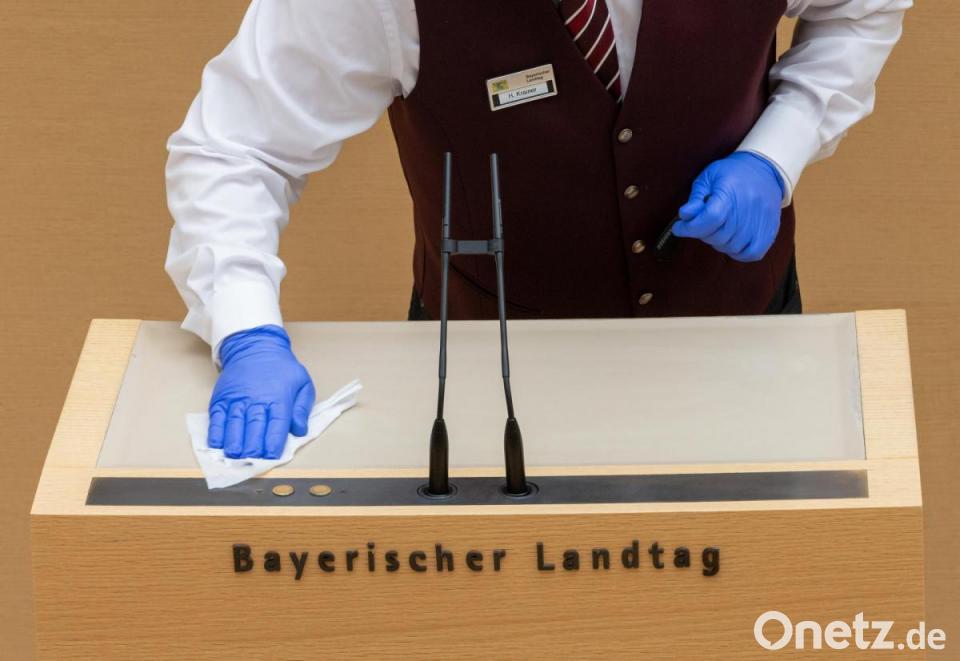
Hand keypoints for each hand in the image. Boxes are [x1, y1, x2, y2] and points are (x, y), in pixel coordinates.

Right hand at [208, 325, 315, 459]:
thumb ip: (302, 408)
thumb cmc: (281, 369)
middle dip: (252, 446)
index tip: (271, 455)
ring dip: (233, 442)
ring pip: (234, 423)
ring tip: (233, 457)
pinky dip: (216, 431)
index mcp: (278, 398)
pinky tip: (216, 444)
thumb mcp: (302, 382)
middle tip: (251, 460)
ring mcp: (236, 398)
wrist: (254, 347)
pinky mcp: (222, 398)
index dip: (273, 441)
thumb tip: (299, 430)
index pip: (276, 424)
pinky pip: (217, 417)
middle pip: (254, 426)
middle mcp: (256, 399)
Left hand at [673, 152, 785, 261]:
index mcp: (730, 193)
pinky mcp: (769, 231)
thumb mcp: (708, 178)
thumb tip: (684, 215)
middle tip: (702, 223)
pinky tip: (731, 241)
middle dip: (702, 233)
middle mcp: (747, 209)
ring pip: (731, 247)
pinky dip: (738, 253)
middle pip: (718, 236)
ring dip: (718, 242)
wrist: (766, 170)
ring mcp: (760, 222)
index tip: (679, 227)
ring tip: (717, 229)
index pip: (710, 218)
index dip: (690, 227)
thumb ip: (695, 198)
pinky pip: (751, 254)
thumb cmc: (731, 174)